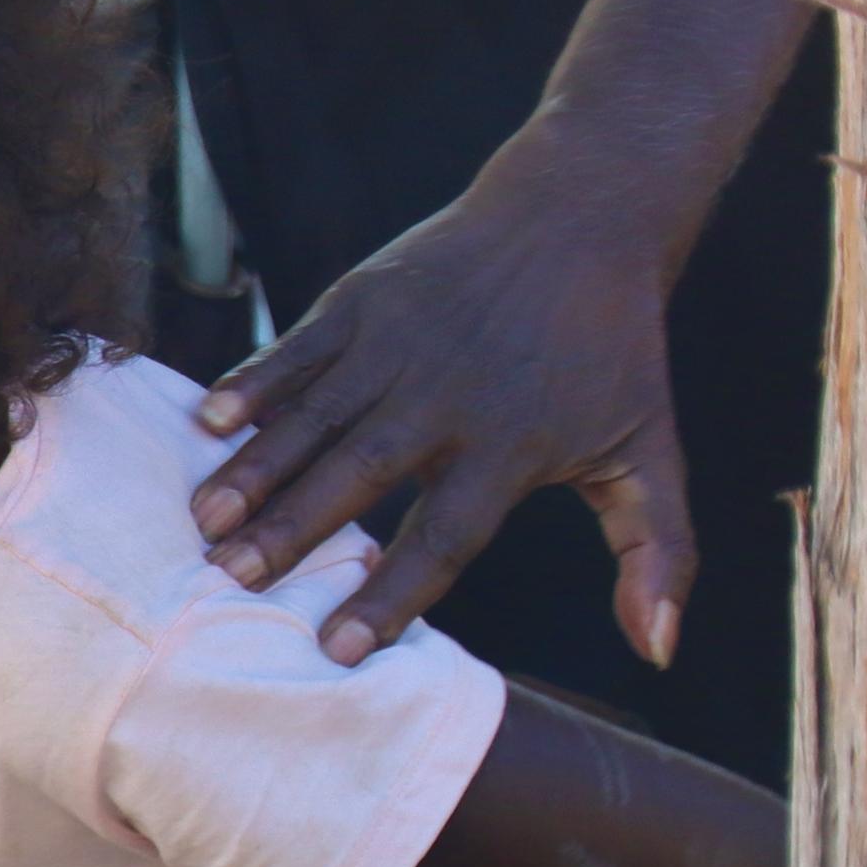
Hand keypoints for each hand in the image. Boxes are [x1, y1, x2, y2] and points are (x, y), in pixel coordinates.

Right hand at [190, 162, 698, 670]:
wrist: (583, 214)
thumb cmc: (611, 350)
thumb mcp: (649, 449)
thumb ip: (657, 552)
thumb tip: (661, 653)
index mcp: (513, 443)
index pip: (446, 535)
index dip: (393, 594)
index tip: (340, 646)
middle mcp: (449, 396)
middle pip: (360, 475)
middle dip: (293, 528)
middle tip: (234, 578)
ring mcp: (400, 344)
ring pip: (316, 417)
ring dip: (255, 468)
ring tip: (205, 521)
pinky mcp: (365, 300)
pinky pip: (299, 349)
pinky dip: (253, 382)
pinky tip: (207, 422)